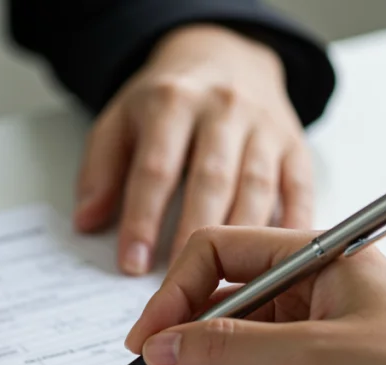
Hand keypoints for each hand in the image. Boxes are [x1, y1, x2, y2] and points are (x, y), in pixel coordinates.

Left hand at [75, 24, 313, 272]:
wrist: (224, 54)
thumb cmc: (167, 99)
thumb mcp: (120, 120)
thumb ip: (100, 170)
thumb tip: (86, 222)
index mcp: (173, 102)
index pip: (156, 167)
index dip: (143, 219)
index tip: (132, 264)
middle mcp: (224, 110)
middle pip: (211, 179)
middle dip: (192, 235)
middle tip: (177, 286)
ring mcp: (265, 126)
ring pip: (256, 187)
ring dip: (240, 241)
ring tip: (223, 289)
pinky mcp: (294, 144)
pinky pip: (299, 188)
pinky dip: (293, 226)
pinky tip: (280, 266)